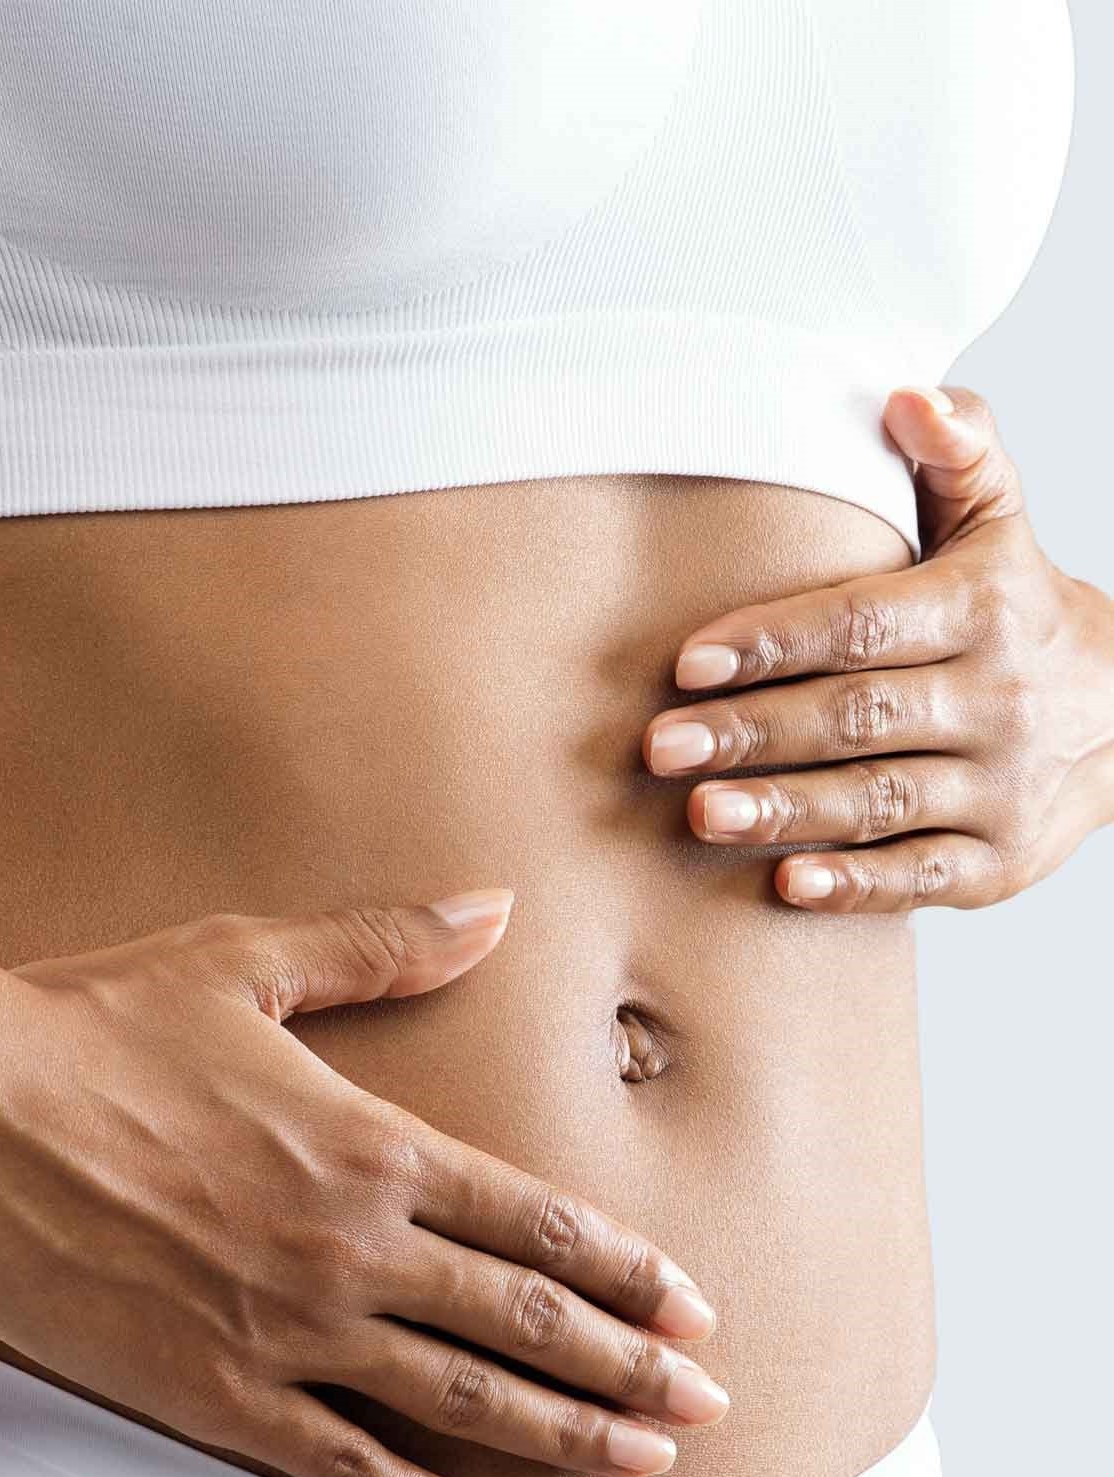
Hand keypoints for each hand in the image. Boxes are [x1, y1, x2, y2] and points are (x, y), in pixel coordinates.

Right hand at [0, 890, 728, 1476]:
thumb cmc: (96, 1025)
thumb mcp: (247, 962)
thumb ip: (383, 947)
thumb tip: (490, 906)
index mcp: (372, 1145)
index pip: (539, 1224)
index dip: (630, 1273)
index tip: (694, 1310)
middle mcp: (351, 1247)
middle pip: (527, 1325)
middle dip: (631, 1370)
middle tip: (707, 1410)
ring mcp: (286, 1329)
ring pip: (459, 1402)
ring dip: (564, 1436)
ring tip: (644, 1464)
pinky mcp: (210, 1391)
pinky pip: (338, 1464)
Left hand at [643, 385, 1113, 911]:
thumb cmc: (1012, 607)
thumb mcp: (998, 523)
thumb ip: (955, 456)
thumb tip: (904, 395)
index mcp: (985, 609)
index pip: (863, 624)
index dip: (773, 640)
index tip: (689, 662)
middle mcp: (999, 700)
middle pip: (858, 717)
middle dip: (754, 731)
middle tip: (659, 746)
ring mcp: (1002, 788)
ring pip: (881, 800)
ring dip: (787, 810)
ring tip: (699, 813)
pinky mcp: (997, 863)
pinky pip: (920, 877)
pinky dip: (856, 886)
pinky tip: (785, 885)